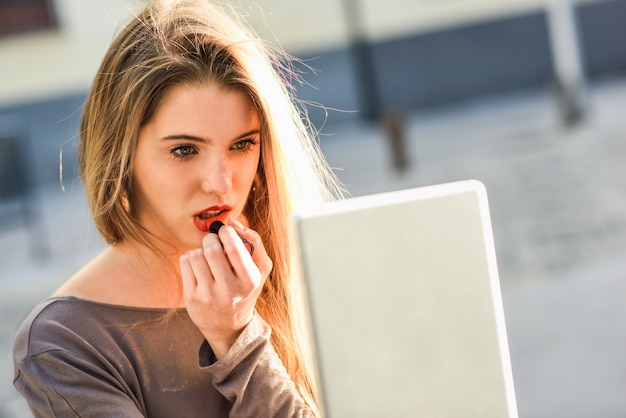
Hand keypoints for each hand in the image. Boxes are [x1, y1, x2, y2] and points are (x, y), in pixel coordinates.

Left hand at [179, 220, 272, 358]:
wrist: (229, 325)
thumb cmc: (246, 289)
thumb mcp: (260, 269)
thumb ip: (254, 241)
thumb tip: (233, 222)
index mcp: (249, 281)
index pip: (235, 249)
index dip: (227, 232)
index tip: (226, 231)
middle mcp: (229, 290)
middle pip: (212, 249)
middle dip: (211, 238)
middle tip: (214, 242)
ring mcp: (208, 295)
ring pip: (196, 254)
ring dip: (200, 249)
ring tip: (208, 257)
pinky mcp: (191, 297)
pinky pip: (185, 262)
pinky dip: (191, 258)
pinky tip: (199, 266)